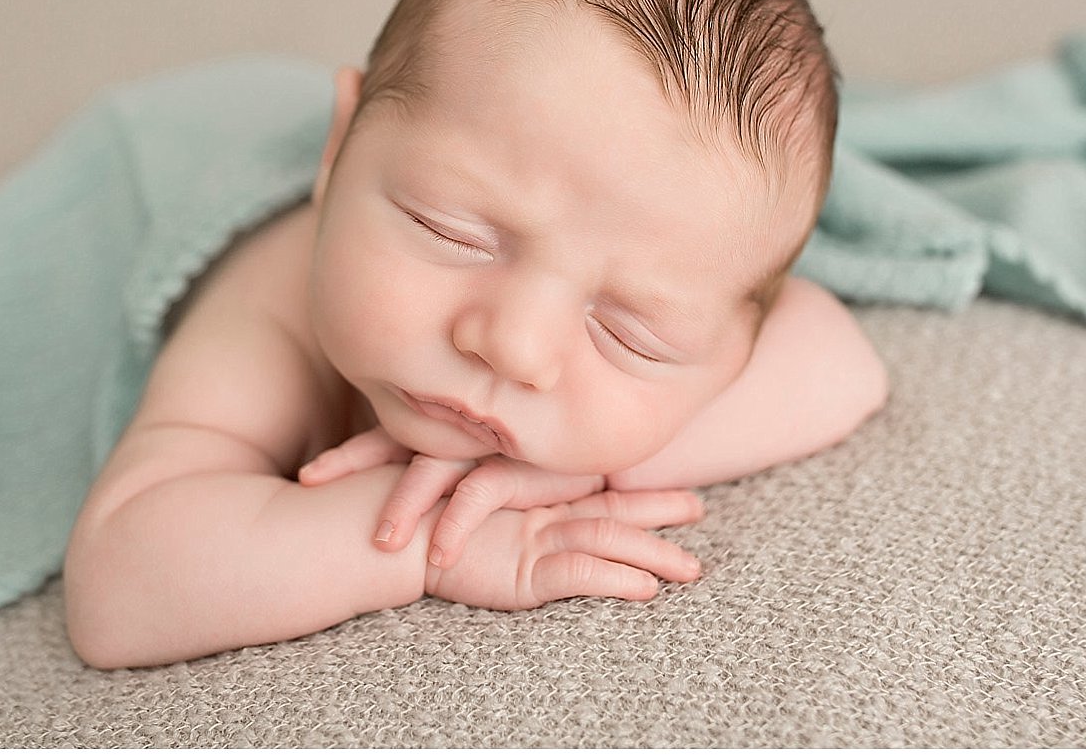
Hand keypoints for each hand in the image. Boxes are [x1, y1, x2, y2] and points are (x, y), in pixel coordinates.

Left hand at [300, 429, 607, 566]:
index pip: (390, 430)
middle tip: (310, 483)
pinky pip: (481, 494)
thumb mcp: (493, 450)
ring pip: (432, 467)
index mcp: (453, 421)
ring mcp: (494, 439)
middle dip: (352, 464)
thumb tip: (403, 484)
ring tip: (380, 545)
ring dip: (403, 506)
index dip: (350, 453)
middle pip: (397, 439)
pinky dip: (457, 525)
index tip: (307, 475)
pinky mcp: (527, 463)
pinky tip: (440, 555)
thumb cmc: (550, 446)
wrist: (614, 429)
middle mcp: (467, 425)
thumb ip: (454, 456)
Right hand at [424, 490, 704, 609]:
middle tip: (701, 510)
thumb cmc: (421, 518)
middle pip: (613, 509)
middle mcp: (539, 513)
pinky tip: (645, 590)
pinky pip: (577, 572)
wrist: (385, 533)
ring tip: (691, 569)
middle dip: (659, 510)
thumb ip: (508, 500)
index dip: (643, 494)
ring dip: (652, 554)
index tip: (686, 499)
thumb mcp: (471, 505)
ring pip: (606, 538)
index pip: (599, 494)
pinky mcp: (522, 569)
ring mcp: (532, 536)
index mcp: (533, 498)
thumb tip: (546, 505)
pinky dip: (613, 579)